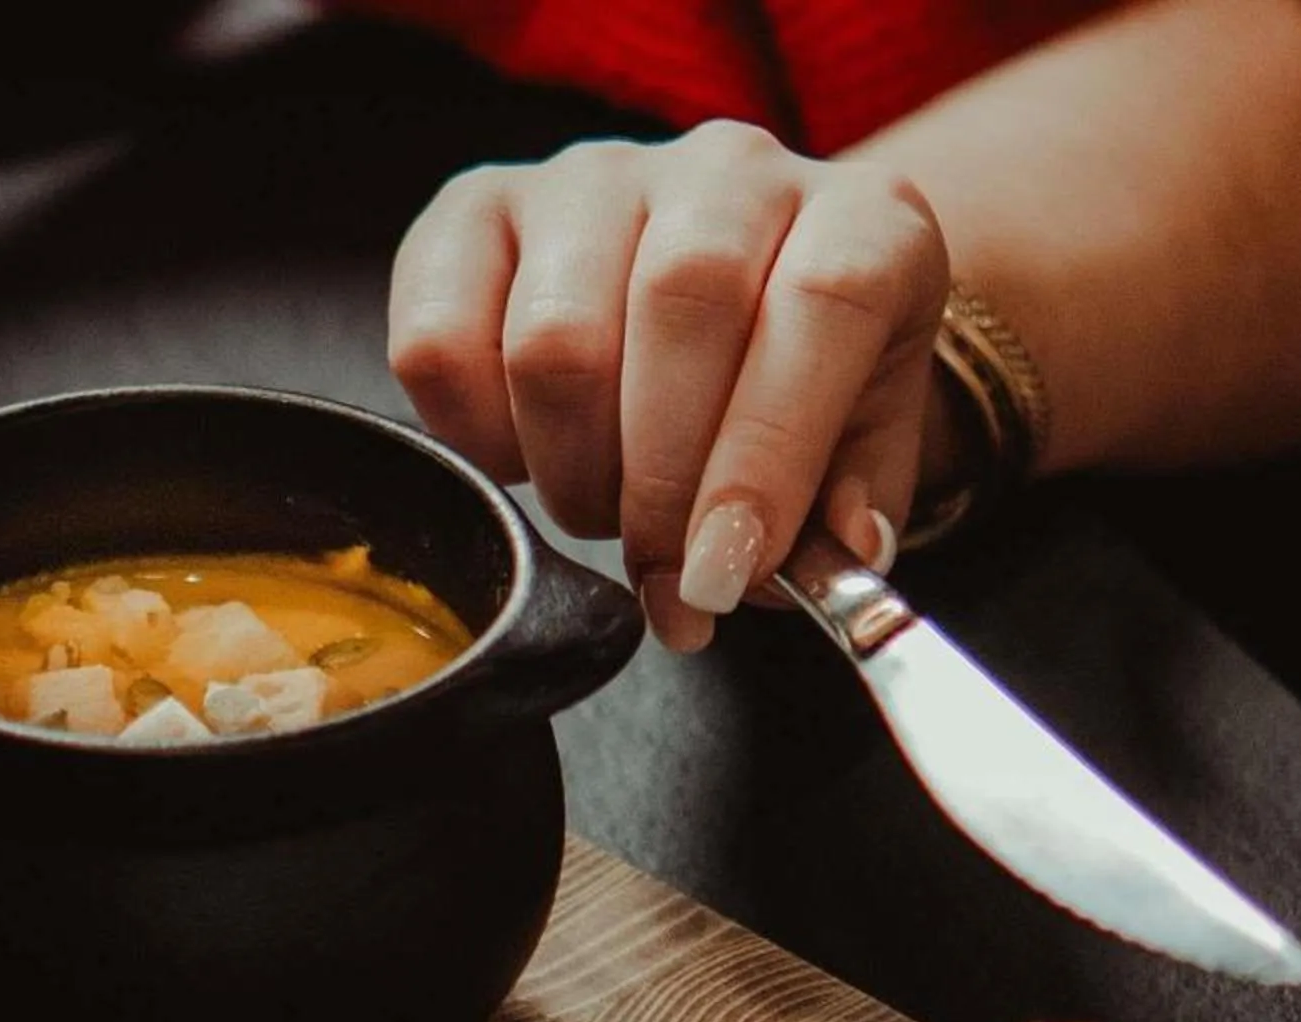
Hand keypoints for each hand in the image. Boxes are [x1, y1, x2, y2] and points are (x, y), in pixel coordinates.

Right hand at [389, 122, 949, 652]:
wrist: (728, 302)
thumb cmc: (799, 389)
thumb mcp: (861, 455)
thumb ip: (851, 514)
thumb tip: (836, 557)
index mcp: (861, 219)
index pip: (824, 301)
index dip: (766, 454)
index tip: (721, 572)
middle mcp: (731, 170)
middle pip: (681, 306)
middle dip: (660, 483)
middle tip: (661, 569)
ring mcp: (597, 178)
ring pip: (555, 338)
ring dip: (572, 470)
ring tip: (603, 505)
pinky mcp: (481, 208)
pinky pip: (439, 341)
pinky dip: (474, 436)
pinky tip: (526, 454)